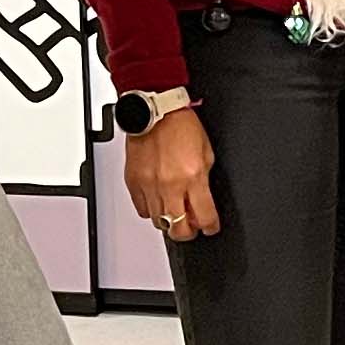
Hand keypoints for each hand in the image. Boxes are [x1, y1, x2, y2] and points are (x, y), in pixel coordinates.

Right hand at [126, 112, 216, 240]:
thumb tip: (201, 203)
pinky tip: (158, 201)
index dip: (211, 227)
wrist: (156, 111)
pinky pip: (141, 209)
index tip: (210, 227)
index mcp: (193, 177)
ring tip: (174, 212)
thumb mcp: (206, 153)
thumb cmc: (182, 126)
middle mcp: (170, 184)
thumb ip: (204, 181)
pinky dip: (151, 210)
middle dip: (188, 232)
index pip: (204, 217)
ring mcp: (149, 185)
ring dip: (169, 221)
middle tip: (191, 227)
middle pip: (178, 229)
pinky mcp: (133, 182)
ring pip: (158, 222)